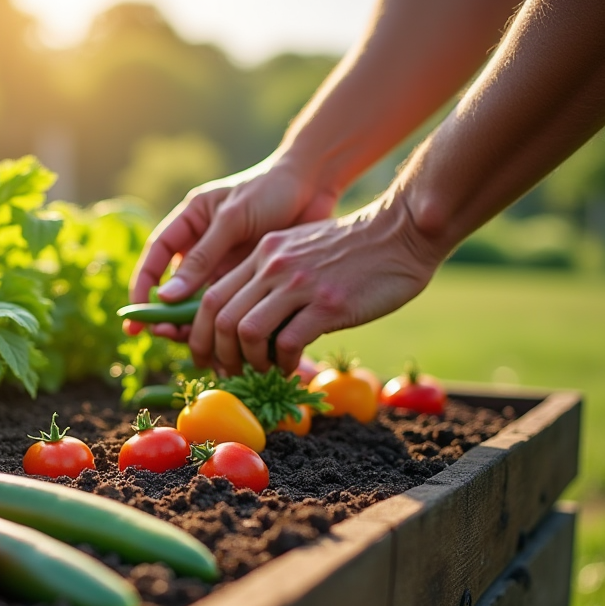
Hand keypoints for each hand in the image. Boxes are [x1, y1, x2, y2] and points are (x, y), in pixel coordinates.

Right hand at [125, 153, 337, 341]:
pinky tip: (220, 341)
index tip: (136, 313)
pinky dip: (222, 322)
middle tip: (160, 336)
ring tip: (190, 345)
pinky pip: (228, 304)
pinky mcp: (247, 277)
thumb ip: (202, 258)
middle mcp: (202, 245)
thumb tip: (166, 297)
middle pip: (175, 285)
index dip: (143, 286)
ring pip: (200, 299)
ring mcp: (224, 263)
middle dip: (165, 312)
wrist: (315, 185)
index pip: (156, 257)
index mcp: (189, 222)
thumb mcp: (233, 220)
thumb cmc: (271, 190)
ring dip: (193, 322)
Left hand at [188, 189, 442, 374]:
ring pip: (247, 332)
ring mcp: (299, 284)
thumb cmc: (355, 249)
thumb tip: (251, 318)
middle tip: (229, 373)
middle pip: (220, 317)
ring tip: (262, 371)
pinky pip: (288, 343)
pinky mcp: (328, 304)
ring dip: (249, 362)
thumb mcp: (300, 249)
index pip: (211, 297)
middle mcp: (273, 266)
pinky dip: (284, 364)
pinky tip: (292, 367)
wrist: (403, 232)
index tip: (208, 356)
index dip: (202, 334)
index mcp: (263, 254)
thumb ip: (273, 276)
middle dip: (217, 355)